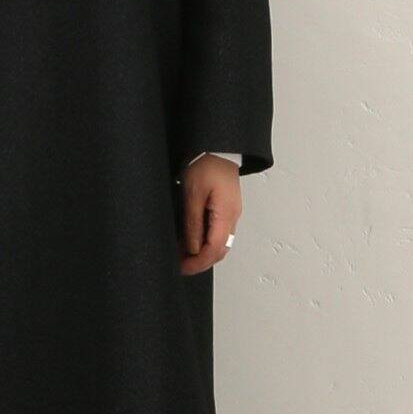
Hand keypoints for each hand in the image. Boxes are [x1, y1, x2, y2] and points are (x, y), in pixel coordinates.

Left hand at [180, 154, 239, 274]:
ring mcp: (231, 212)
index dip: (197, 263)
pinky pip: (219, 232)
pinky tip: (191, 240)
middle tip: (180, 264)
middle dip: (200, 262)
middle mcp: (232, 216)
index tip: (181, 268)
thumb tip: (191, 248)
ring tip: (182, 254)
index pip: (214, 250)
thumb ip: (192, 224)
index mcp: (226, 214)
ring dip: (202, 252)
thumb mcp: (192, 194)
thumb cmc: (206, 164)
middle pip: (220, 250)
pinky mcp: (226, 208)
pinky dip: (205, 240)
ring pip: (220, 242)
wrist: (217, 146)